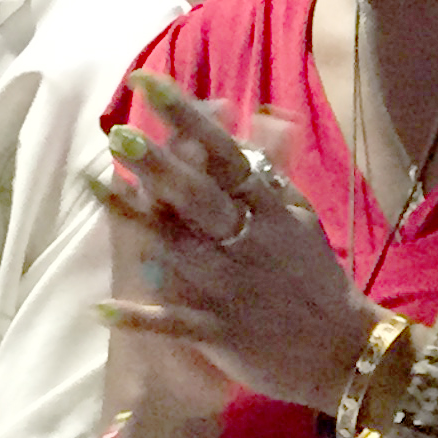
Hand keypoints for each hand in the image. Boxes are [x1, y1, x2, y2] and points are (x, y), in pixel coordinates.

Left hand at [98, 74, 381, 409]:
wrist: (348, 353)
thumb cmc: (317, 281)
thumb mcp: (301, 219)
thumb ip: (275, 172)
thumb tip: (268, 116)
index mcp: (267, 211)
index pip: (224, 153)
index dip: (186, 117)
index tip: (147, 83)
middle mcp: (246, 243)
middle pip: (198, 195)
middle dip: (160, 164)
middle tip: (120, 134)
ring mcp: (232, 288)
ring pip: (175, 247)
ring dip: (131, 219)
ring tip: (90, 185)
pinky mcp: (222, 332)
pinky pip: (176, 324)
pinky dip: (140, 319)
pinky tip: (101, 309)